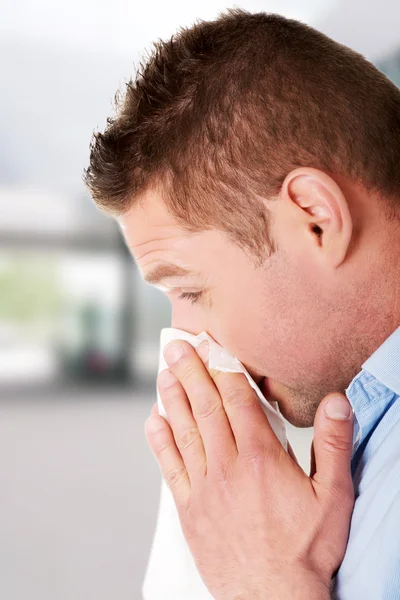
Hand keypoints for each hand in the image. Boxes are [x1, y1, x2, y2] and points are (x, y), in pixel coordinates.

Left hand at [144, 340, 354, 599]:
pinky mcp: (189, 509)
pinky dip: (159, 440)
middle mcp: (227, 466)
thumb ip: (333, 443)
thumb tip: (336, 400)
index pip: (238, 400)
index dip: (223, 368)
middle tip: (176, 346)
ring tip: (164, 372)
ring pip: (184, 431)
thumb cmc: (307, 548)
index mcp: (260, 457)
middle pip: (205, 407)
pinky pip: (169, 467)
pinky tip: (153, 420)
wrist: (274, 599)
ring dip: (172, 398)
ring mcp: (204, 487)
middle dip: (190, 372)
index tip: (212, 346)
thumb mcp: (333, 494)